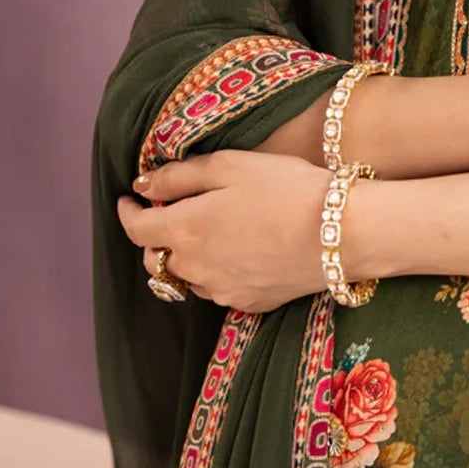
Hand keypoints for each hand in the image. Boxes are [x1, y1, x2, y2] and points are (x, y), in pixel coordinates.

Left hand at [116, 148, 335, 313]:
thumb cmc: (286, 188)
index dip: (127, 210)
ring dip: (186, 256)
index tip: (129, 198)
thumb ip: (179, 175)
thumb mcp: (230, 164)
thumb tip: (143, 184)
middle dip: (155, 235)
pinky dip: (217, 271)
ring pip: (187, 276)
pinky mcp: (249, 303)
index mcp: (184, 230)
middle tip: (170, 211)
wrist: (341, 232)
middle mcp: (195, 268)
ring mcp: (222, 290)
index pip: (136, 227)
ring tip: (210, 231)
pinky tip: (240, 251)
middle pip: (156, 258)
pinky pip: (219, 289)